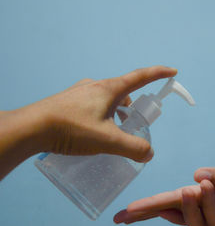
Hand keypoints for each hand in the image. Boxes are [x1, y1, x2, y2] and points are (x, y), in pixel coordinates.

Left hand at [0, 66, 176, 178]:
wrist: (31, 127)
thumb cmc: (71, 129)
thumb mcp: (107, 140)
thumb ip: (132, 148)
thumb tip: (149, 153)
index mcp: (109, 89)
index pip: (141, 77)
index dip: (159, 73)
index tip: (172, 71)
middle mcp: (96, 86)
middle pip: (124, 91)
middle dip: (134, 106)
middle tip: (134, 123)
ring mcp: (80, 92)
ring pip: (108, 98)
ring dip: (117, 111)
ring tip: (113, 131)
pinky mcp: (69, 101)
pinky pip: (93, 104)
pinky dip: (102, 114)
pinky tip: (93, 131)